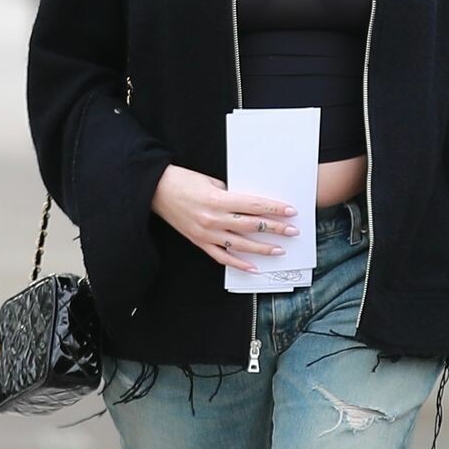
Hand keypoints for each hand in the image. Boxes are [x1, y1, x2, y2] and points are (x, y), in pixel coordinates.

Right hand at [151, 165, 299, 272]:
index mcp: (218, 200)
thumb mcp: (211, 181)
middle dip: (275, 229)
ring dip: (262, 248)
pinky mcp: (199, 242)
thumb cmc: (183, 181)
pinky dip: (238, 263)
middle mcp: (214, 219)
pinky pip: (222, 256)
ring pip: (240, 245)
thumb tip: (251, 204)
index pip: (254, 206)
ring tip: (279, 250)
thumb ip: (231, 194)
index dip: (275, 209)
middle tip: (293, 231)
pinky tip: (253, 267)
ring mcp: (206, 233)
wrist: (155, 191)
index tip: (291, 211)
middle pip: (252, 226)